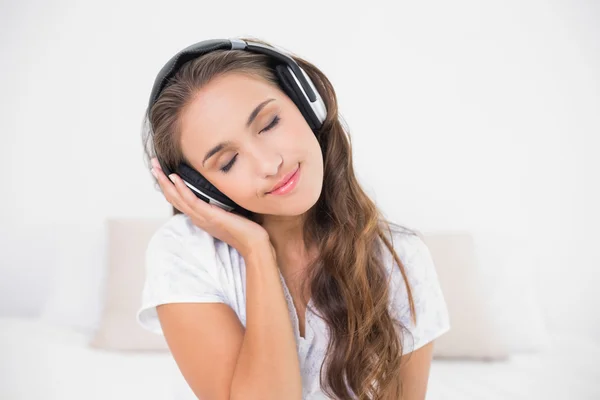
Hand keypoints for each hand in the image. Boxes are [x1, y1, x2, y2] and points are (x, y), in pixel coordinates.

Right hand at [151, 158, 269, 256]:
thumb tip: (219, 188)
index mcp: (199, 216)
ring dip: (165, 181)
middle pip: (172, 197)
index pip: (178, 199)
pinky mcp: (209, 216)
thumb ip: (219, 202)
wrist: (253, 243)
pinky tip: (174, 177)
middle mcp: (197, 217)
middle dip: (161, 180)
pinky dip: (181, 188)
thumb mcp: (227, 212)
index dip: (168, 185)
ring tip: (156, 167)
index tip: (162, 170)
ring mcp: (202, 217)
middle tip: (152, 164)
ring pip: (177, 198)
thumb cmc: (245, 228)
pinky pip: (191, 201)